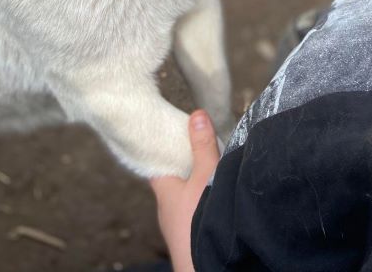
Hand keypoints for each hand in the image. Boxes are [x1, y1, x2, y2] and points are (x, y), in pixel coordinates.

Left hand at [150, 111, 219, 271]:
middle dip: (183, 166)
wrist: (205, 265)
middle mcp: (167, 210)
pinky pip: (192, 214)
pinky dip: (201, 202)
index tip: (170, 133)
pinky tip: (216, 199)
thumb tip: (196, 114)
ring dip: (195, 186)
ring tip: (212, 170)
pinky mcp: (189, 239)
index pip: (156, 164)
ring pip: (183, 199)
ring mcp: (177, 228)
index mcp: (165, 191)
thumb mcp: (206, 176)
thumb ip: (203, 148)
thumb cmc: (200, 221)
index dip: (161, 148)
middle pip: (171, 182)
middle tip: (198, 148)